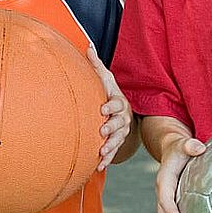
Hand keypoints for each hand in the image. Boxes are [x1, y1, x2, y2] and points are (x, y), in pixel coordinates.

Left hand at [88, 46, 132, 170]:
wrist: (119, 112)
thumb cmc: (108, 93)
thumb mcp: (105, 79)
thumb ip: (96, 66)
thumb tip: (88, 46)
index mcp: (119, 102)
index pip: (118, 104)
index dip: (111, 106)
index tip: (103, 108)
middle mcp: (123, 118)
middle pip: (120, 123)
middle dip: (112, 127)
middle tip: (102, 130)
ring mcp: (121, 132)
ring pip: (118, 139)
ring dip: (111, 145)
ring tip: (101, 151)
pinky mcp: (117, 143)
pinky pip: (114, 152)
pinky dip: (107, 159)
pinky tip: (99, 165)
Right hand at [155, 134, 205, 212]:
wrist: (173, 149)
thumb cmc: (181, 148)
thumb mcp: (184, 144)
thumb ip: (190, 145)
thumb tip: (199, 147)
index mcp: (164, 179)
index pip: (165, 197)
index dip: (170, 210)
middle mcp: (163, 191)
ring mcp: (165, 198)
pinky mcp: (171, 202)